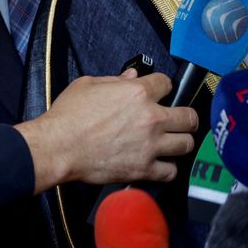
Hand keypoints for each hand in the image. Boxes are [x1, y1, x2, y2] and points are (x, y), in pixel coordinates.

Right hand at [18, 70, 196, 190]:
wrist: (58, 147)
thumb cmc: (68, 116)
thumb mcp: (89, 84)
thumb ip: (115, 80)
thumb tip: (131, 76)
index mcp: (138, 93)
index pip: (168, 84)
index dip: (163, 87)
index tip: (160, 93)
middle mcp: (151, 118)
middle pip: (189, 117)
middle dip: (185, 117)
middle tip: (179, 120)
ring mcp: (150, 145)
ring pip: (186, 144)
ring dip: (181, 143)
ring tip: (172, 143)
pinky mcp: (143, 169)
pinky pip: (170, 172)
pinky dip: (167, 169)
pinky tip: (160, 164)